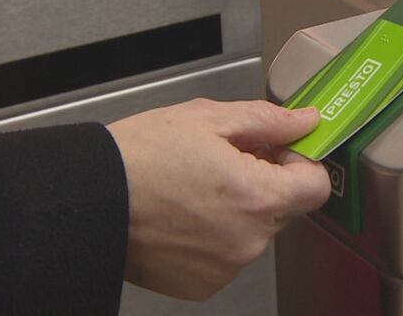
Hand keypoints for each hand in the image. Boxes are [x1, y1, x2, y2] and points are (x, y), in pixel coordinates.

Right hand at [106, 99, 329, 299]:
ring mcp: (226, 267)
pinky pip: (228, 254)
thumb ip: (268, 121)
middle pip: (284, 207)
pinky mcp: (203, 284)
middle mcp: (249, 240)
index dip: (300, 162)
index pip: (316, 185)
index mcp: (257, 197)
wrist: (87, 200)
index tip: (277, 150)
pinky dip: (216, 235)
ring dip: (238, 208)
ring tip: (195, 187)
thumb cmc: (139, 157)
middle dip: (264, 180)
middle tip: (223, 160)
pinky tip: (185, 214)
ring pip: (255, 230)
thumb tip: (306, 121)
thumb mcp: (208, 119)